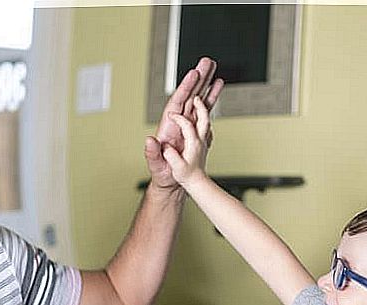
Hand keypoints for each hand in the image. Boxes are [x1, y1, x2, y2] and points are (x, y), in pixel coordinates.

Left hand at [145, 57, 223, 188]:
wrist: (171, 180)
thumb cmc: (162, 173)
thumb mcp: (156, 165)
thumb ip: (152, 153)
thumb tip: (149, 140)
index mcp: (168, 126)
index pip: (177, 102)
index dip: (185, 88)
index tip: (193, 74)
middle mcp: (178, 121)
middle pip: (189, 95)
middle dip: (198, 78)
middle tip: (206, 61)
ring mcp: (187, 123)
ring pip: (197, 99)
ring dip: (205, 83)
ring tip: (213, 68)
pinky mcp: (195, 128)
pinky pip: (204, 109)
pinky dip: (211, 97)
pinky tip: (217, 87)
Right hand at [161, 96, 210, 188]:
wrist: (196, 184)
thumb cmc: (186, 177)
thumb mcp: (176, 168)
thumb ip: (171, 156)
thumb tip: (165, 146)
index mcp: (193, 144)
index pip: (187, 125)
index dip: (179, 118)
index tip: (172, 115)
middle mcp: (200, 140)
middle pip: (203, 117)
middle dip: (200, 104)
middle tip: (197, 94)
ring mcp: (203, 140)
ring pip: (207, 118)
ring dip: (206, 105)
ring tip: (206, 93)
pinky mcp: (203, 142)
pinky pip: (206, 124)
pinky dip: (204, 115)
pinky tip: (203, 112)